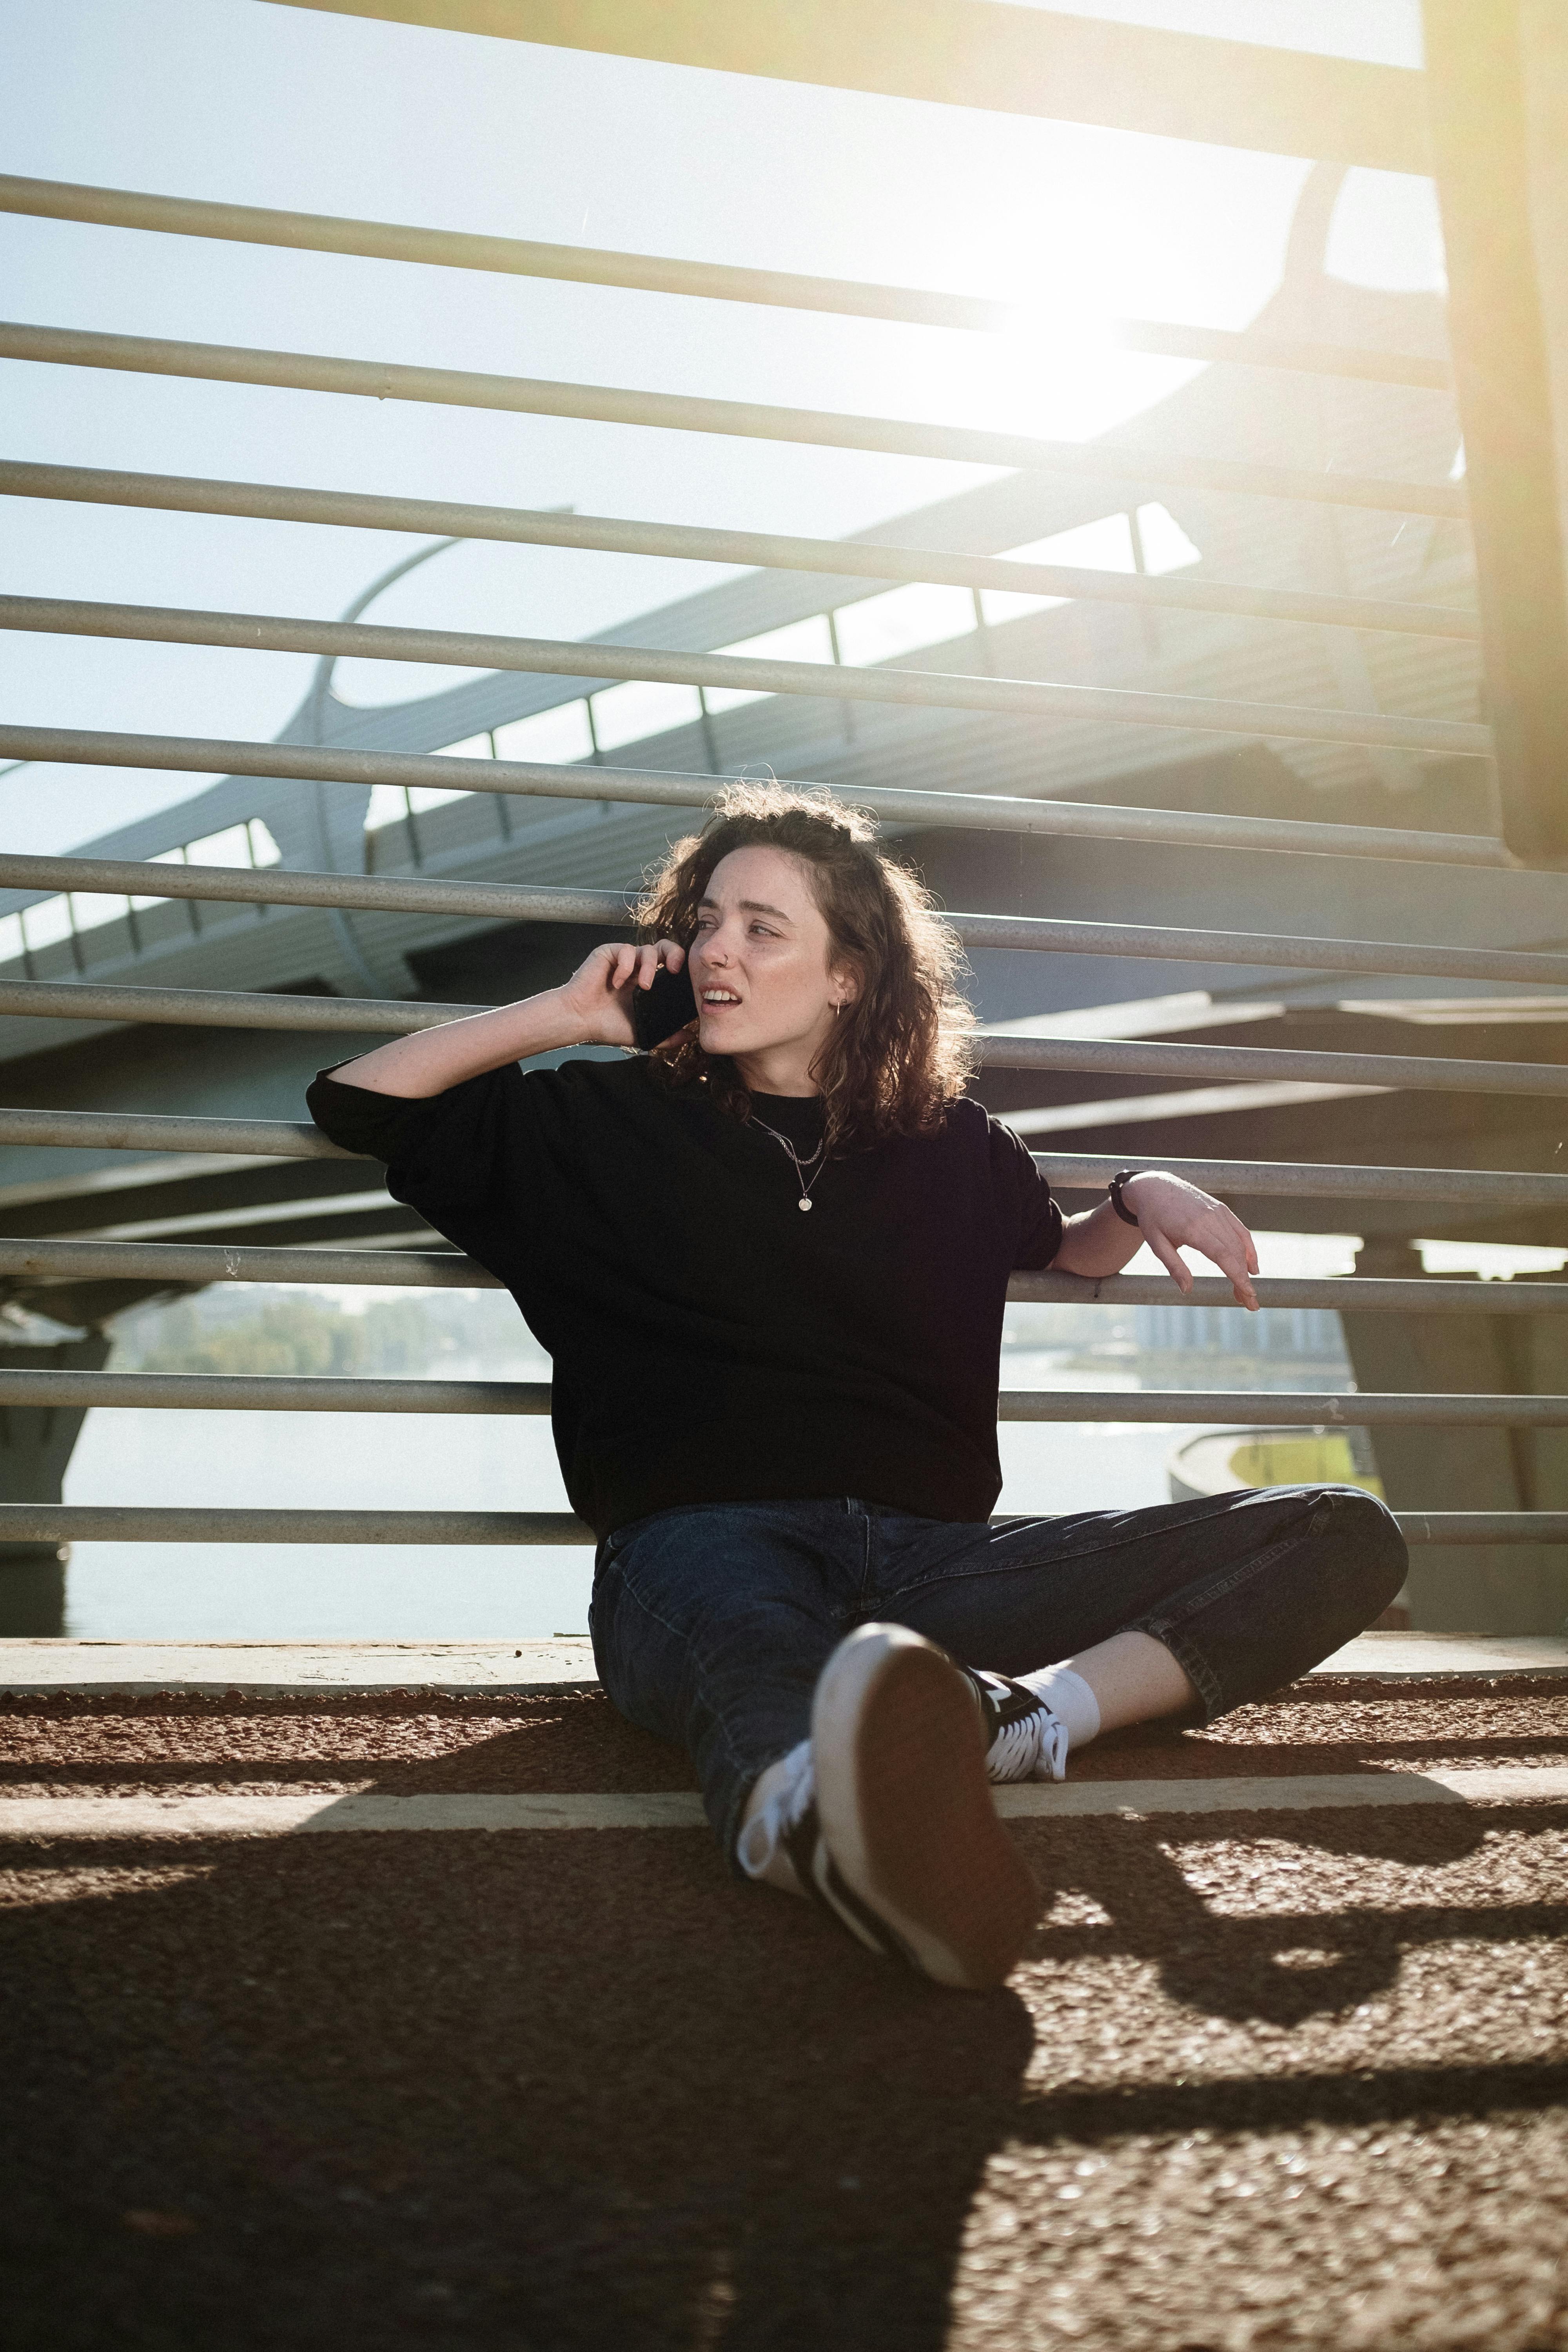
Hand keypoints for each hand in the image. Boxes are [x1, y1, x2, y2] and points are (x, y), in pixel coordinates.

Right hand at [557, 938, 686, 1046]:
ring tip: (643, 986)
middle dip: (674, 953)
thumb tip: (691, 1035)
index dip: (680, 966)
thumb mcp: (643, 1033)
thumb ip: (667, 1036)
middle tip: (674, 970)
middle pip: (665, 948)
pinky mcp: (609, 953)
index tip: (683, 979)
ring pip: (647, 948)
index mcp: (648, 982)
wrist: (580, 1020)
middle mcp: (638, 968)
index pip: (671, 964)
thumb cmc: (606, 1026)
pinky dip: (625, 966)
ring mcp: (623, 960)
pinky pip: (626, 950)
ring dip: (649, 967)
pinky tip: (617, 982)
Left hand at [1121, 1172, 1258, 1309]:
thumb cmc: (1152, 1218)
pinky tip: (1252, 1267)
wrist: (1155, 1186)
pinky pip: (1241, 1231)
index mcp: (1193, 1229)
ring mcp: (1218, 1212)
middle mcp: (1210, 1218)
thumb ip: (1173, 1266)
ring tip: (1246, 1292)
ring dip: (1247, 1268)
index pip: (1223, 1256)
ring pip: (1240, 1243)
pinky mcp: (1222, 1209)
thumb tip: (1187, 1290)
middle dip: (1244, 1280)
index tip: (1249, 1294)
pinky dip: (1249, 1249)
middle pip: (1235, 1253)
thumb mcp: (1156, 1244)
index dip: (1238, 1276)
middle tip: (1249, 1303)